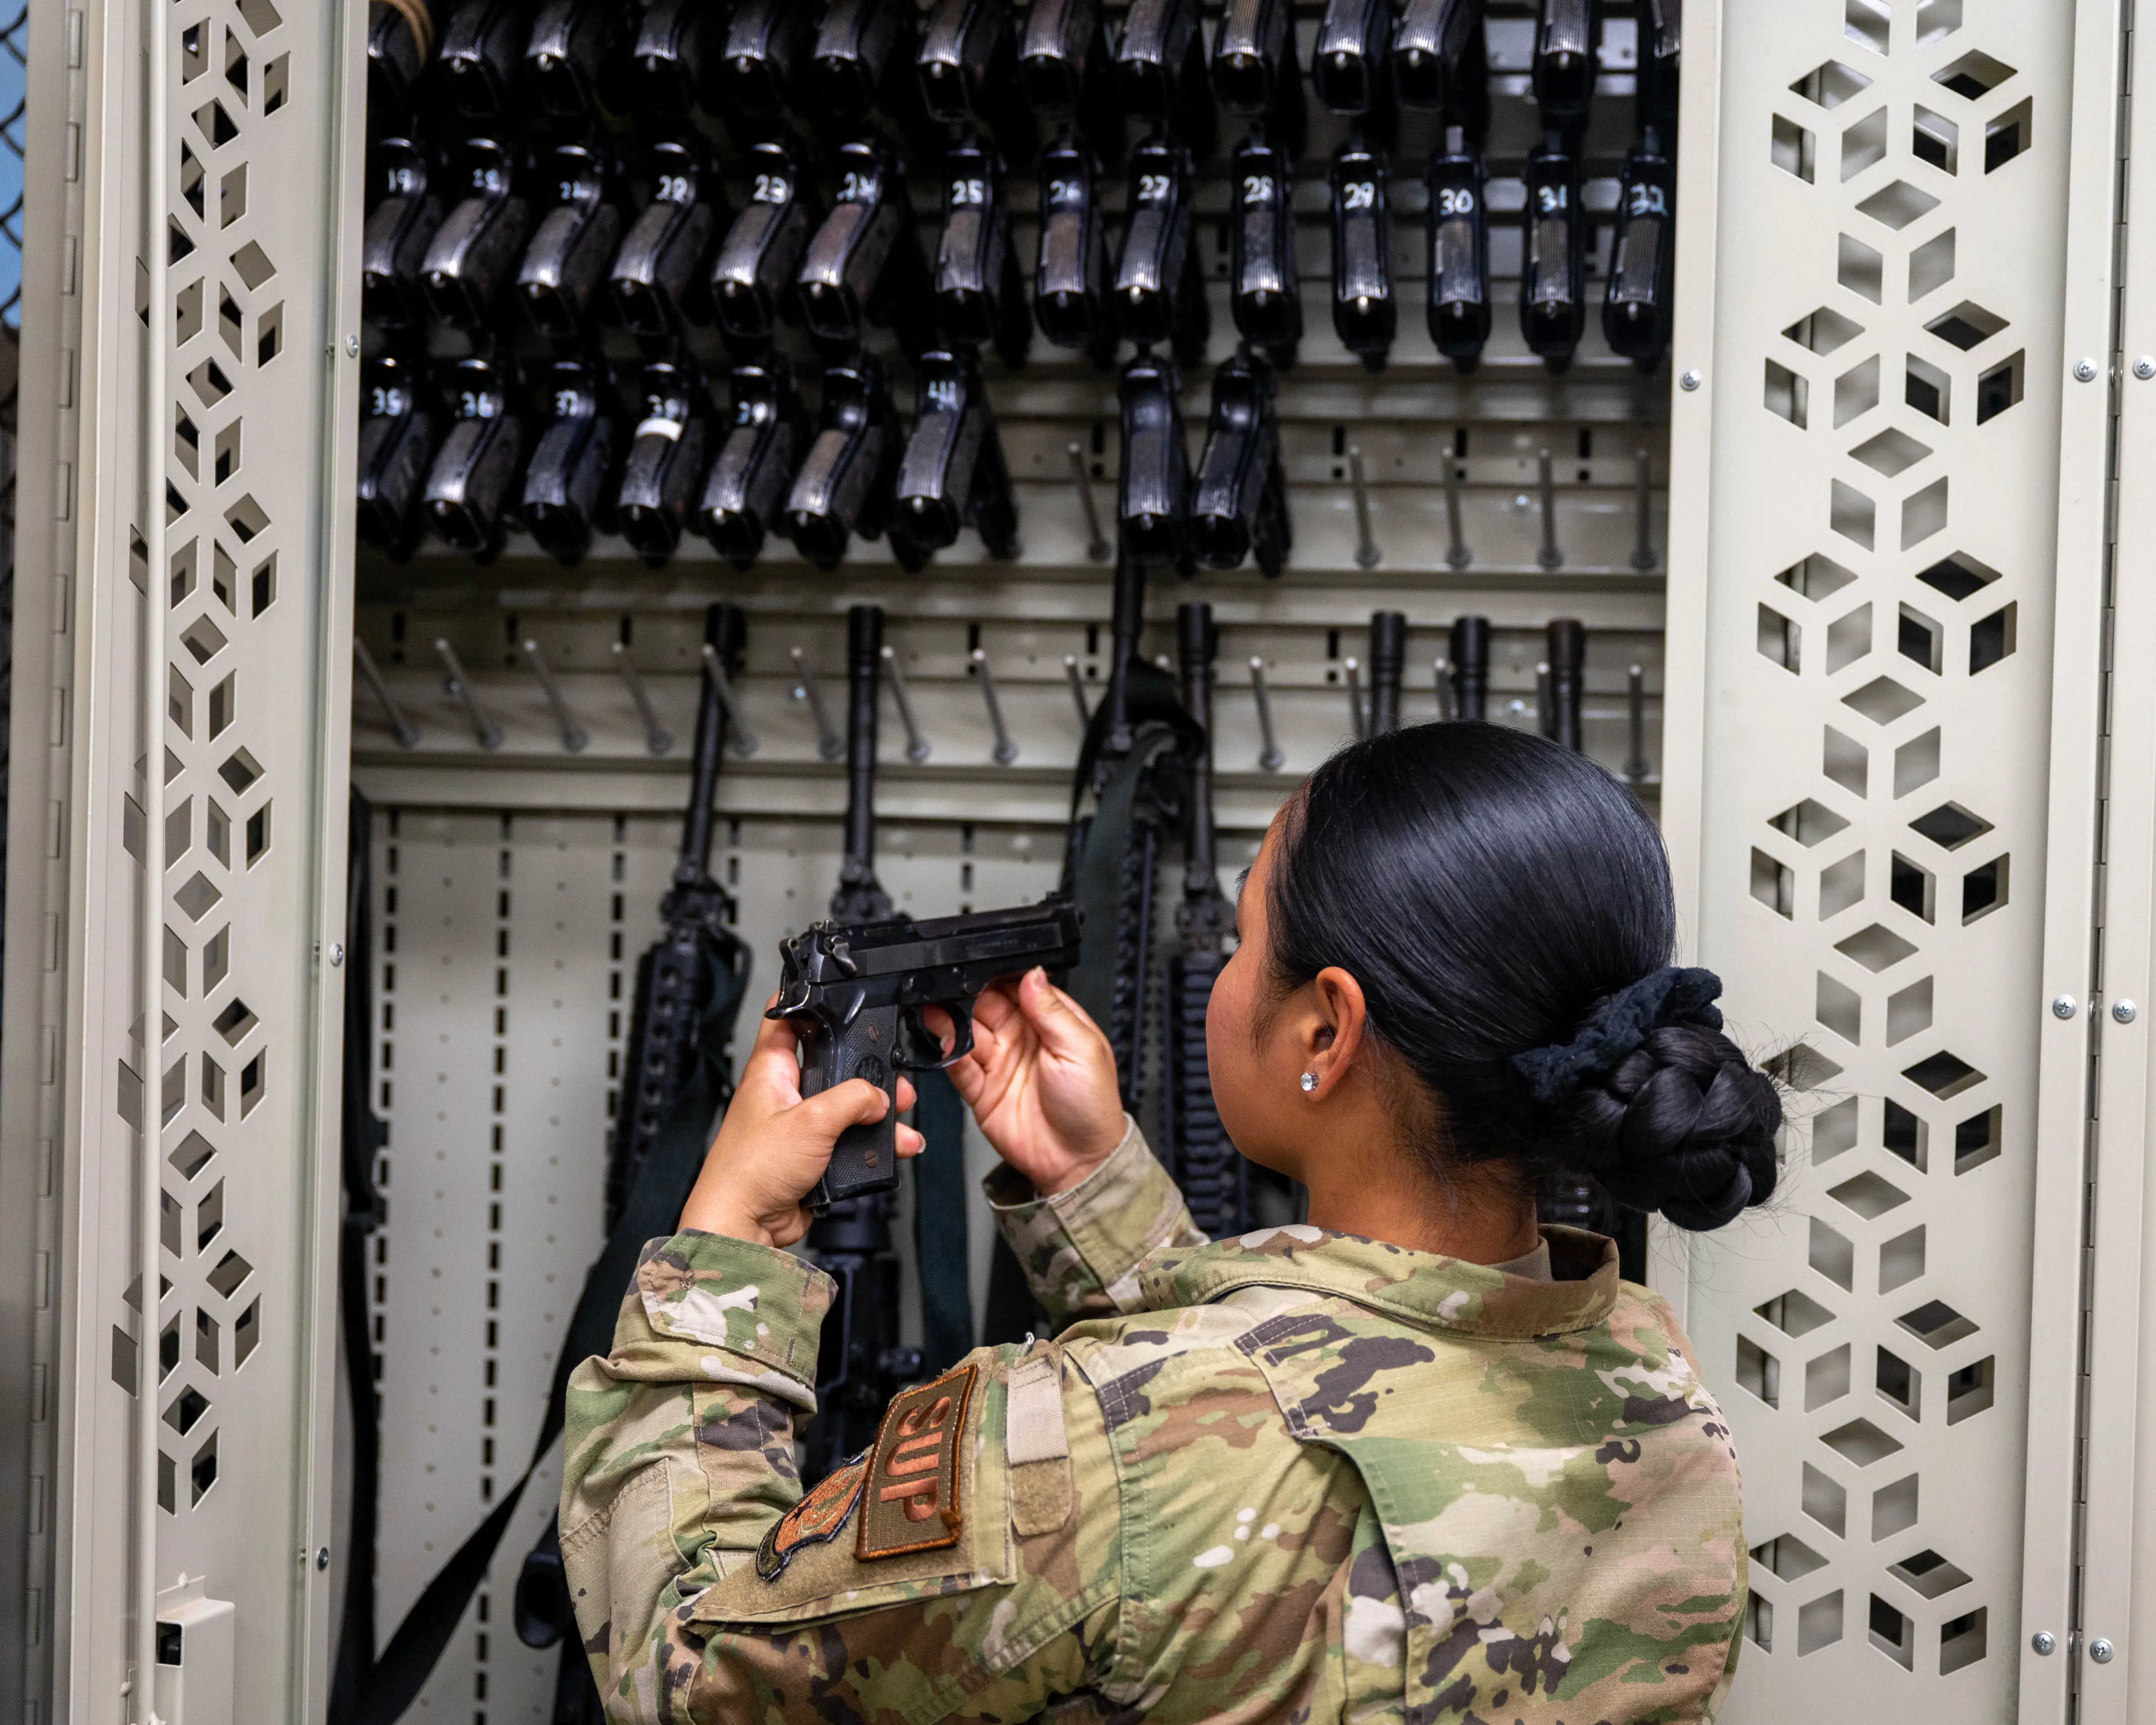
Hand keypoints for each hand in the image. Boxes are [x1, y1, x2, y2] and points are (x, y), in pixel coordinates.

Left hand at [679, 998, 920, 1248]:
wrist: (744, 1227)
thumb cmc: (750, 1171)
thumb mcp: (811, 1121)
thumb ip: (852, 1099)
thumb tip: (879, 1096)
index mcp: (771, 1072)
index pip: (785, 1020)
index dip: (808, 1003)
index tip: (838, 998)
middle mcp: (784, 1095)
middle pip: (833, 1068)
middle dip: (868, 1073)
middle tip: (893, 1079)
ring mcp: (799, 1128)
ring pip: (848, 1109)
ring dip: (879, 1115)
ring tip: (901, 1119)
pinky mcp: (813, 1158)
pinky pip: (851, 1144)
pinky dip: (874, 1145)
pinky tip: (895, 1146)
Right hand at [935, 967, 1124, 1196]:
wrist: (1077, 1161)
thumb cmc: (1092, 1106)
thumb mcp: (1082, 1049)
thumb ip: (1052, 1011)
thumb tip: (1032, 975)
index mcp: (1050, 1022)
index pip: (1016, 987)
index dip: (997, 976)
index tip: (979, 968)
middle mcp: (1021, 1038)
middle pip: (984, 1004)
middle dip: (967, 994)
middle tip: (951, 987)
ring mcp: (999, 1063)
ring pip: (967, 1031)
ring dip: (951, 1020)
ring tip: (940, 1011)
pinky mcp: (981, 1090)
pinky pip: (958, 1066)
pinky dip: (949, 1055)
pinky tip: (948, 1046)